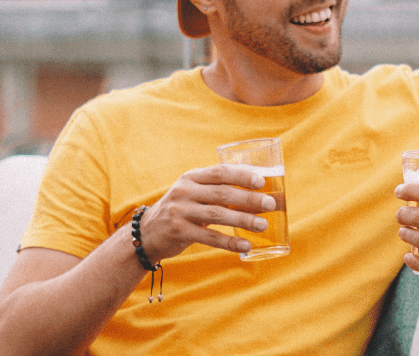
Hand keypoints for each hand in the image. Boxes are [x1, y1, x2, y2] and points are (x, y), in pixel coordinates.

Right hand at [137, 165, 275, 261]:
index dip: (242, 175)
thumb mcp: (194, 192)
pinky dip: (229, 242)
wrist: (147, 232)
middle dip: (248, 199)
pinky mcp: (179, 232)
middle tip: (270, 204)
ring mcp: (180, 212)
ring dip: (243, 220)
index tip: (262, 181)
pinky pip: (209, 237)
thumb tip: (259, 189)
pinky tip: (246, 245)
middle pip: (222, 193)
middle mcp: (184, 192)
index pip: (220, 172)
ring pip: (218, 214)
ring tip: (263, 225)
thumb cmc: (183, 209)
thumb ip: (219, 188)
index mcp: (191, 177)